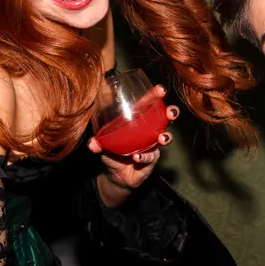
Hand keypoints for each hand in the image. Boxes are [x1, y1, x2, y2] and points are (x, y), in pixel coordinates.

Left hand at [90, 85, 179, 206]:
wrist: (115, 175)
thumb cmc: (112, 152)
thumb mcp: (102, 145)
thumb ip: (97, 143)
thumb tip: (92, 143)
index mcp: (138, 121)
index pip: (148, 105)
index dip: (155, 96)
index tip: (161, 90)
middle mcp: (149, 131)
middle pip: (165, 119)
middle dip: (171, 113)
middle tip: (171, 113)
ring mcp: (152, 146)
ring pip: (165, 138)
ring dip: (166, 137)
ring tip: (162, 138)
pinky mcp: (151, 160)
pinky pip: (150, 157)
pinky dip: (144, 157)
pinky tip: (137, 157)